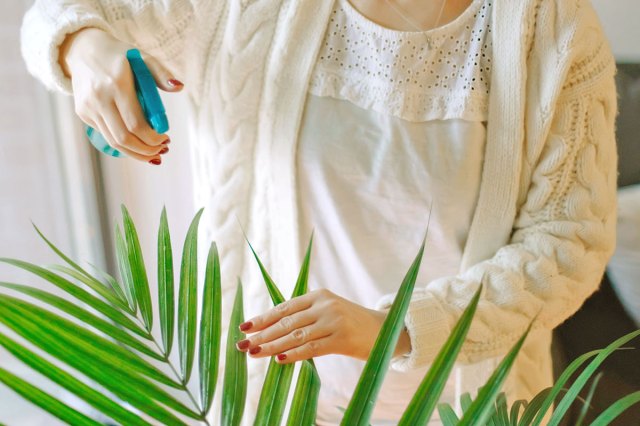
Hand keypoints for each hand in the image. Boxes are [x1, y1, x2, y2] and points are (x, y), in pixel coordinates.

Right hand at [59, 27, 182, 164]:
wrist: (83, 49)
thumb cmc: (120, 56)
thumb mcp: (143, 58)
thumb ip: (161, 74)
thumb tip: (179, 87)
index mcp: (117, 84)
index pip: (136, 124)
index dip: (152, 138)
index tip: (166, 139)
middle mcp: (99, 97)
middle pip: (124, 138)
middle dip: (146, 150)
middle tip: (161, 151)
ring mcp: (88, 107)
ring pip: (113, 141)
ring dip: (135, 152)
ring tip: (152, 154)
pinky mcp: (82, 112)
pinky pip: (105, 134)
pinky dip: (123, 143)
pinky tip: (136, 142)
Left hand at [236, 289, 410, 363]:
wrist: (386, 330)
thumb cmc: (352, 323)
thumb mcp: (329, 312)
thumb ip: (306, 317)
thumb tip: (273, 331)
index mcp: (319, 295)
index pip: (285, 307)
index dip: (263, 318)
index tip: (244, 327)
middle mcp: (324, 305)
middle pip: (286, 321)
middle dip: (262, 334)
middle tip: (242, 344)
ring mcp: (333, 321)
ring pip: (295, 335)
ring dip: (271, 346)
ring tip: (253, 353)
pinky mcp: (341, 339)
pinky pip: (311, 348)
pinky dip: (293, 354)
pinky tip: (278, 360)